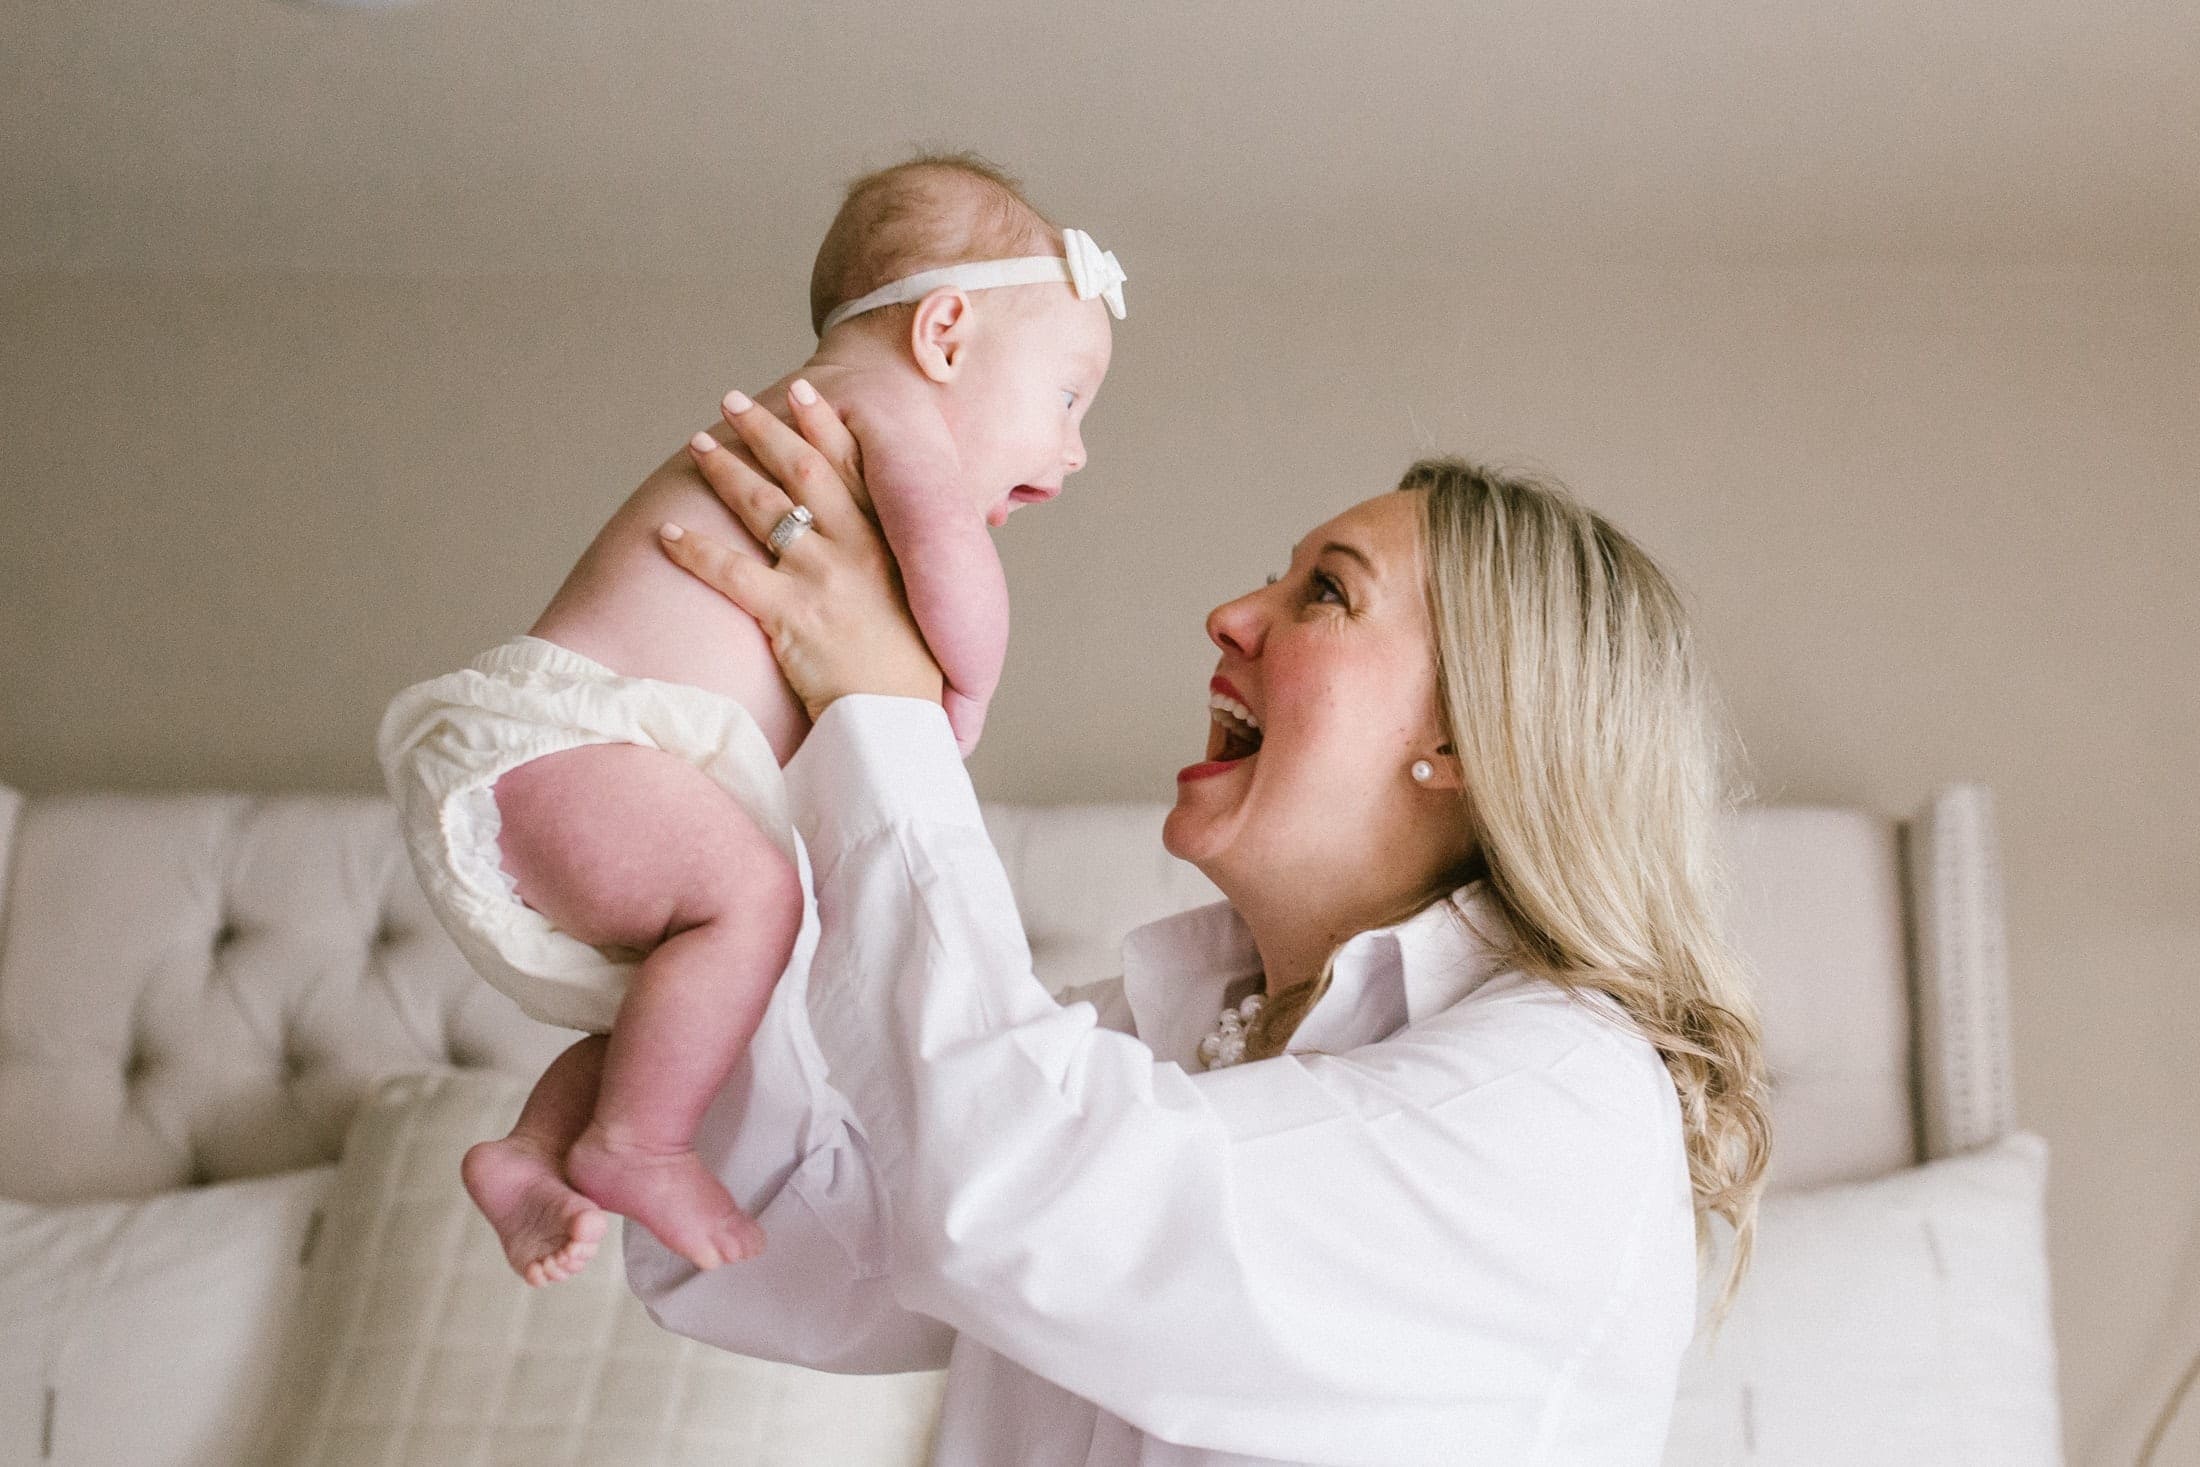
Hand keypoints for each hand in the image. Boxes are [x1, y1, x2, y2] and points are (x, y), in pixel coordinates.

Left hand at [660, 383, 944, 721]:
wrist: (900, 722)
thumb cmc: (911, 670)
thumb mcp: (925, 602)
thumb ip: (902, 564)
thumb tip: (890, 543)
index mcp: (891, 542)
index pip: (855, 466)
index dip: (824, 424)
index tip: (802, 391)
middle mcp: (858, 549)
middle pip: (804, 472)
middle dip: (766, 431)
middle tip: (733, 401)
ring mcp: (823, 579)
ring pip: (765, 509)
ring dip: (726, 471)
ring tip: (699, 444)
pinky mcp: (790, 616)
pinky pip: (731, 573)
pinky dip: (695, 551)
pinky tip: (666, 533)